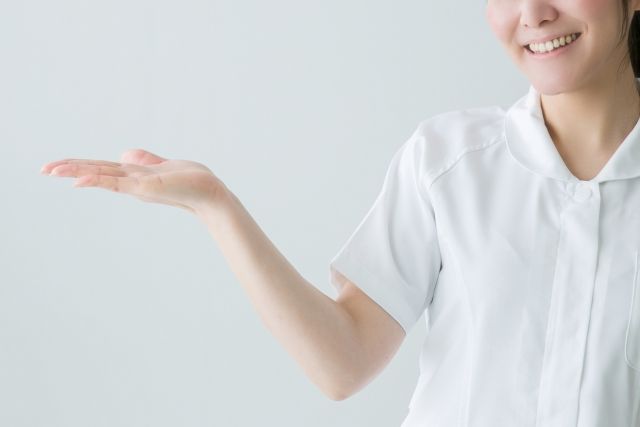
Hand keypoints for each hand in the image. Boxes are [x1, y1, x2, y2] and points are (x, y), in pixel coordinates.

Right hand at [40, 149, 226, 214]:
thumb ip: (145, 160)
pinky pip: (117, 183)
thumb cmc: (192, 182)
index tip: (57, 165)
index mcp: (135, 177)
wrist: (211, 195)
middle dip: (70, 169)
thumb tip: (125, 154)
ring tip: (51, 170)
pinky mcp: (146, 188)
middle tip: (42, 169)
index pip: (102, 169)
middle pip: (96, 172)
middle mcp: (133, 183)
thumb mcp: (163, 166)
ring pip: (101, 176)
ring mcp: (138, 186)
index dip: (80, 166)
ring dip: (76, 172)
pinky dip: (97, 181)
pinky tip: (79, 180)